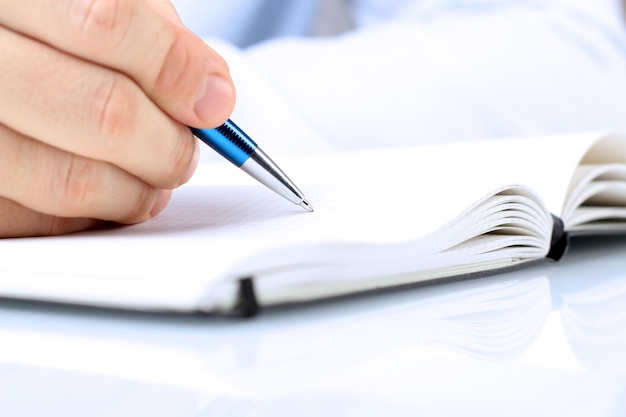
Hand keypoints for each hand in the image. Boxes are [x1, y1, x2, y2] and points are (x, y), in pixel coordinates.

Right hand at [0, 0, 234, 236]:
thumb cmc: (36, 25)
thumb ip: (148, 29)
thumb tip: (210, 97)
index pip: (107, 22)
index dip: (177, 69)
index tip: (213, 101)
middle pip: (106, 114)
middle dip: (169, 145)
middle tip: (185, 151)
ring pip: (74, 181)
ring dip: (138, 191)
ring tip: (151, 177)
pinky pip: (40, 221)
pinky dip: (93, 215)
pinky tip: (104, 190)